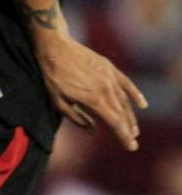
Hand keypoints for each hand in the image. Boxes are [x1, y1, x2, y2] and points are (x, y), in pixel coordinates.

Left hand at [33, 34, 146, 150]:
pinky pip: (126, 83)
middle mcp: (106, 89)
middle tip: (133, 142)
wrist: (55, 47)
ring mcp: (110, 77)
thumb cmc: (53, 77)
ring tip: (134, 130)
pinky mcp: (109, 68)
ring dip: (131, 117)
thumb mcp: (59, 102)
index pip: (114, 123)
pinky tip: (142, 105)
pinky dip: (135, 94)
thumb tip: (94, 132)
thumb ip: (78, 119)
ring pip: (125, 101)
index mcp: (93, 100)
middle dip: (128, 130)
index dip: (123, 136)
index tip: (131, 147)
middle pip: (121, 114)